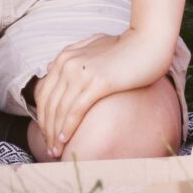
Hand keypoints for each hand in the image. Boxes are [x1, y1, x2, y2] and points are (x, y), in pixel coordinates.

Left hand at [32, 32, 169, 150]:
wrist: (149, 41)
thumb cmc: (126, 46)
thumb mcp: (94, 46)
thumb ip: (73, 55)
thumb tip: (51, 66)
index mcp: (65, 56)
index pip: (44, 92)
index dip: (43, 117)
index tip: (47, 134)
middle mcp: (67, 63)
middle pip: (49, 104)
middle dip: (47, 130)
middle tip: (50, 150)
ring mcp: (81, 72)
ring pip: (60, 110)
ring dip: (55, 134)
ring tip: (56, 152)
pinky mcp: (97, 82)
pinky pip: (75, 110)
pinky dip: (68, 128)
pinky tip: (66, 140)